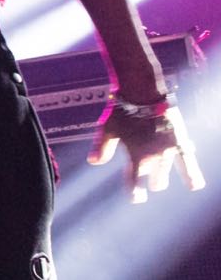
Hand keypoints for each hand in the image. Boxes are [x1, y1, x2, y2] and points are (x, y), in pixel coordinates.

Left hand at [87, 99, 205, 202]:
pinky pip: (189, 162)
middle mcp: (154, 157)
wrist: (143, 91)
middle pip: (155, 181)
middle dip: (150, 182)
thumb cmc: (122, 110)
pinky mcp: (180, 141)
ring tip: (159, 182)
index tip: (137, 198)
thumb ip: (102, 147)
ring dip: (162, 178)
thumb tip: (93, 162)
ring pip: (169, 174)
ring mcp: (169, 150)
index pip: (136, 183)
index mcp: (136, 155)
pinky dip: (192, 175)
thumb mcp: (107, 128)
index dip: (136, 194)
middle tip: (146, 177)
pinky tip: (195, 185)